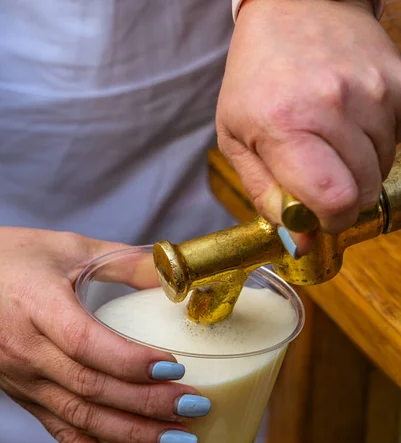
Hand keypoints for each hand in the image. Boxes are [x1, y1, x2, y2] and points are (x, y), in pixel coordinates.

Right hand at [0, 223, 207, 442]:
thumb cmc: (11, 257)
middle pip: (92, 389)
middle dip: (148, 405)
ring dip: (132, 436)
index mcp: (38, 308)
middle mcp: (27, 352)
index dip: (132, 361)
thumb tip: (176, 272)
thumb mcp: (68, 248)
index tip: (176, 368)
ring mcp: (23, 381)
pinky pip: (58, 434)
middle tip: (195, 409)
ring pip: (81, 418)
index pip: (88, 344)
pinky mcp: (24, 397)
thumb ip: (125, 260)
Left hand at [217, 0, 400, 253]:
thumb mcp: (237, 139)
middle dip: (343, 199)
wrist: (294, 8)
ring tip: (330, 142)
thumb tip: (302, 241)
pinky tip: (351, 126)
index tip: (320, 217)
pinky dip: (377, 145)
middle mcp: (333, 104)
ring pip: (384, 167)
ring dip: (359, 169)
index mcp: (284, 124)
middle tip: (321, 180)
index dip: (330, 221)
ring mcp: (372, 89)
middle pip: (363, 190)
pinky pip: (399, 138)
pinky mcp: (397, 79)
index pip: (334, 200)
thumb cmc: (256, 78)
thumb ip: (266, 194)